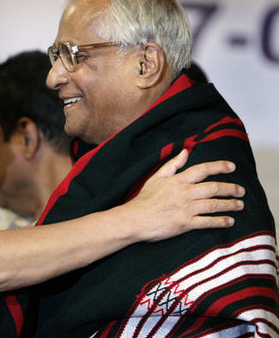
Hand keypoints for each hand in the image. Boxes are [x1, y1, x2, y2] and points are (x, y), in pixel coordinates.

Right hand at [123, 149, 244, 241]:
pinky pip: (207, 221)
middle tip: (241, 190)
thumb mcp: (156, 177)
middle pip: (213, 188)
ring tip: (239, 205)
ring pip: (214, 204)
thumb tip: (185, 152)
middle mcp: (184, 193)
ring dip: (229, 204)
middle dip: (230, 188)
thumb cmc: (144, 199)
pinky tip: (229, 221)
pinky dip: (220, 221)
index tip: (231, 167)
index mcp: (178, 180)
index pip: (202, 169)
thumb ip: (173, 165)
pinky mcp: (185, 223)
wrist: (134, 219)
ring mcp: (185, 208)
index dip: (219, 167)